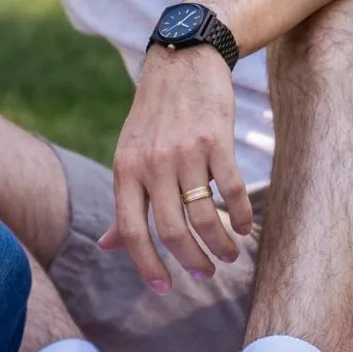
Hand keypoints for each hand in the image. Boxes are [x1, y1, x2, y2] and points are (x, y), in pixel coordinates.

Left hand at [99, 43, 252, 293]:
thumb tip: (106, 246)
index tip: (164, 288)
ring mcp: (185, 153)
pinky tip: (246, 227)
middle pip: (171, 231)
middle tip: (205, 274)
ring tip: (229, 255)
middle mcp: (152, 165)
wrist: (183, 63)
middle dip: (191, 261)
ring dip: (220, 243)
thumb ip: (123, 203)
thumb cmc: (153, 119)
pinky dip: (241, 215)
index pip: (130, 231)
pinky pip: (231, 190)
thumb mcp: (128, 157)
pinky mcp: (217, 140)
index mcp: (125, 172)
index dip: (146, 265)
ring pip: (204, 215)